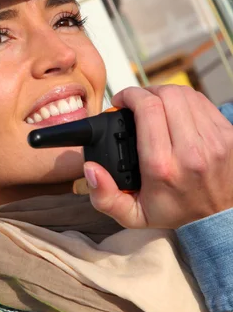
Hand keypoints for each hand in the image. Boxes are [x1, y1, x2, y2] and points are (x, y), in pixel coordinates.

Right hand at [85, 85, 232, 228]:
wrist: (217, 218)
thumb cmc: (174, 211)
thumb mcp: (133, 214)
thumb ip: (105, 197)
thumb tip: (91, 169)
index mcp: (163, 168)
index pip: (148, 109)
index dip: (130, 96)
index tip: (121, 101)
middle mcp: (191, 151)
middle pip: (166, 95)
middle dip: (146, 92)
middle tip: (137, 103)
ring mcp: (213, 140)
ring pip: (185, 94)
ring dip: (165, 93)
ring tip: (155, 104)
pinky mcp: (228, 134)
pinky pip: (201, 101)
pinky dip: (185, 100)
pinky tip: (176, 111)